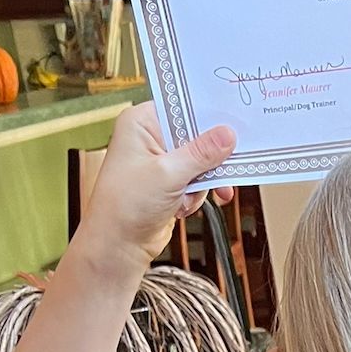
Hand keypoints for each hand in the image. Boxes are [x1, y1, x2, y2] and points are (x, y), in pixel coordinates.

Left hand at [78, 103, 236, 279]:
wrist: (119, 245)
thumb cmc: (126, 205)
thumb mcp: (169, 173)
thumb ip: (201, 153)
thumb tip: (227, 134)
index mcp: (141, 123)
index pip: (181, 106)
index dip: (207, 116)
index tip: (232, 124)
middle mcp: (150, 137)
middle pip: (195, 134)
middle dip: (208, 158)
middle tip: (225, 167)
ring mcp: (160, 160)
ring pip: (201, 160)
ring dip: (201, 182)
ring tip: (187, 197)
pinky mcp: (169, 181)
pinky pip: (197, 179)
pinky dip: (197, 194)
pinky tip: (183, 206)